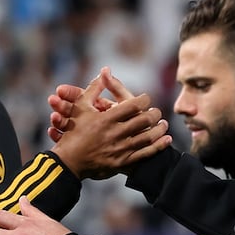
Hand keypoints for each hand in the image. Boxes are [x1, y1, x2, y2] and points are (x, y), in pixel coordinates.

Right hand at [48, 69, 170, 178]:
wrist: (68, 162)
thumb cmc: (74, 132)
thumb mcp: (81, 107)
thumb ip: (94, 89)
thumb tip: (105, 71)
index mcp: (106, 119)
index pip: (133, 106)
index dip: (144, 100)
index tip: (146, 98)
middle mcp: (115, 134)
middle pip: (143, 121)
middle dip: (154, 114)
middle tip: (157, 111)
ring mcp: (120, 149)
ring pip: (147, 137)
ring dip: (159, 129)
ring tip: (164, 123)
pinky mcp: (122, 162)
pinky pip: (145, 154)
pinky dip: (159, 146)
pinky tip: (166, 139)